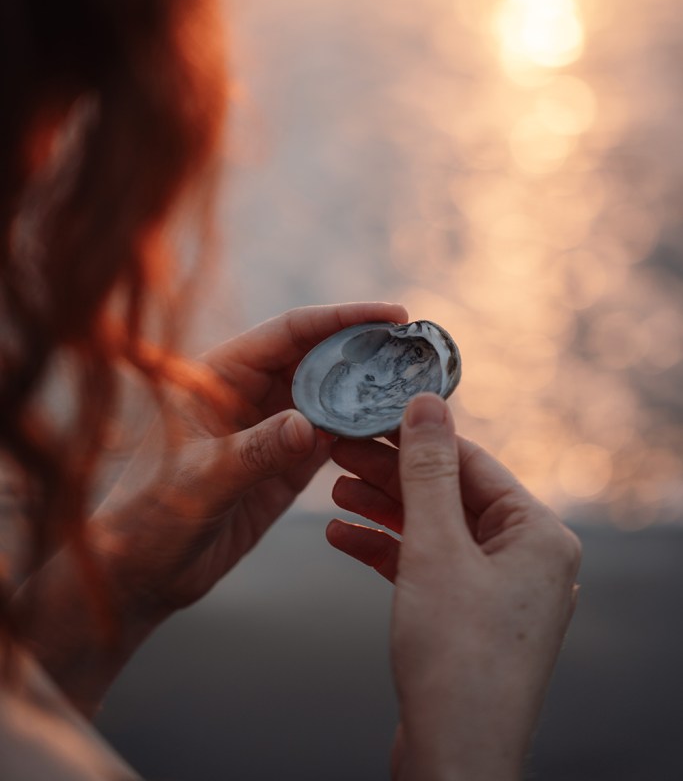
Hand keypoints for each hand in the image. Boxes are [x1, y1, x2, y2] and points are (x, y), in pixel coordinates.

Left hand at [16, 301, 407, 715]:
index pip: (288, 333)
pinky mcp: (284, 465)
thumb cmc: (148, 519)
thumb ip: (253, 452)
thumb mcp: (199, 482)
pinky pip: (332, 436)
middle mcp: (247, 393)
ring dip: (370, 389)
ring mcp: (269, 428)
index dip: (341, 319)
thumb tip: (308, 425)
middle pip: (318, 357)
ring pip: (330, 395)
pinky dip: (362, 431)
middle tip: (416, 347)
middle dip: (366, 349)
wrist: (141, 575)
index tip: (390, 315)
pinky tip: (394, 428)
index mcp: (217, 376)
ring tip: (418, 383)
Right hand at [327, 393, 580, 780]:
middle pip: (450, 495)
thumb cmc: (457, 660)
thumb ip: (428, 472)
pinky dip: (388, 551)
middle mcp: (527, 559)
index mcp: (539, 534)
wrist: (455, 760)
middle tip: (340, 454)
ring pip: (435, 531)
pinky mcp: (470, 619)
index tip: (370, 418)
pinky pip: (429, 567)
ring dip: (384, 510)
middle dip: (391, 476)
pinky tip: (344, 537)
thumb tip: (428, 402)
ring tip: (335, 492)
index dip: (415, 437)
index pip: (471, 462)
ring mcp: (499, 592)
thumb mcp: (435, 549)